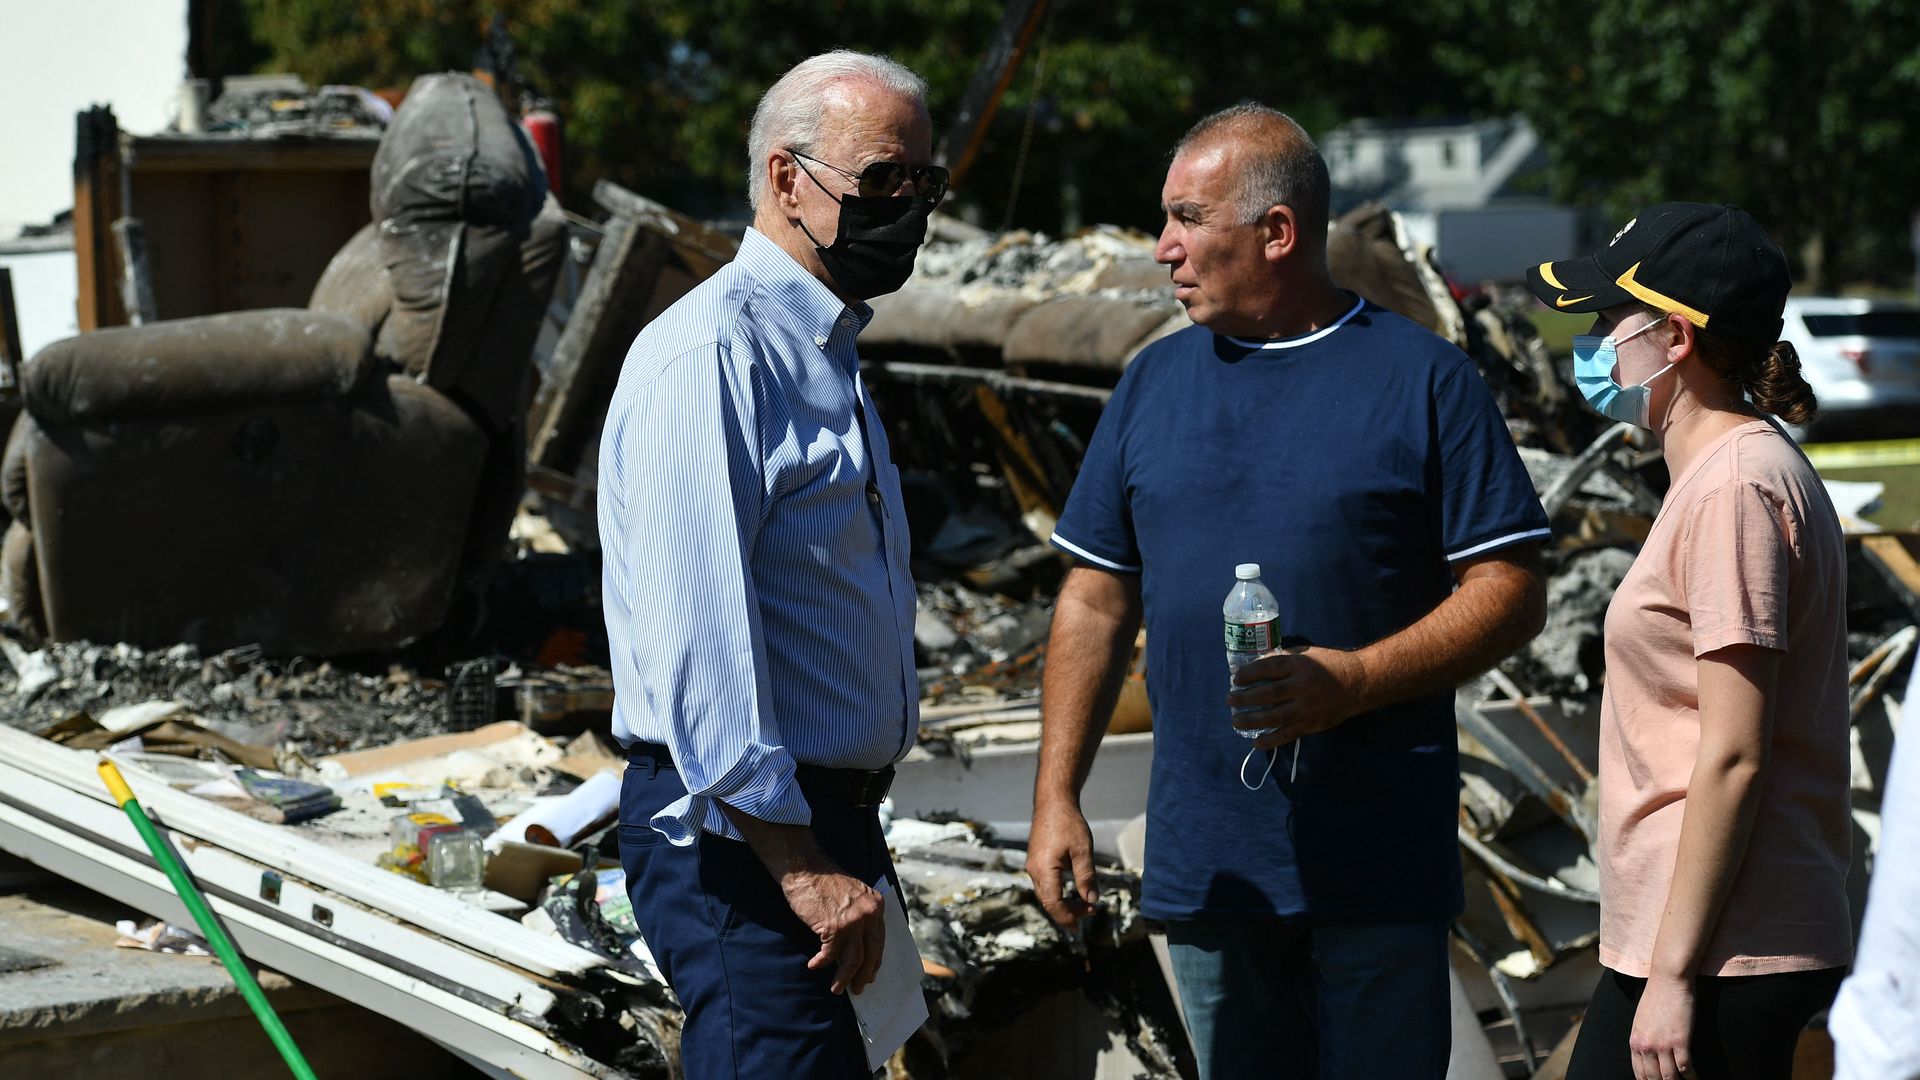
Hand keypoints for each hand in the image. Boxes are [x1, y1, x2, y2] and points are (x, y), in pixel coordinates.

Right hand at [778, 868, 886, 994]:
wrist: (806, 868)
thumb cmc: (825, 882)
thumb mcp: (854, 896)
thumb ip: (861, 916)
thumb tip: (858, 947)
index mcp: (877, 906)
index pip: (880, 941)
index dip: (875, 960)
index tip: (870, 974)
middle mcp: (870, 914)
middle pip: (871, 954)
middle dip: (864, 975)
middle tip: (858, 989)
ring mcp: (853, 922)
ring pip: (854, 960)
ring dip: (844, 978)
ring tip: (836, 989)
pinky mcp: (835, 927)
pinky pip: (830, 954)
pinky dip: (821, 963)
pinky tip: (814, 965)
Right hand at [1025, 799, 1097, 927]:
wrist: (1053, 801)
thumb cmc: (1068, 823)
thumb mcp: (1083, 851)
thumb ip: (1086, 878)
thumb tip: (1091, 901)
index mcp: (1044, 870)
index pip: (1053, 904)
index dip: (1066, 918)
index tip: (1079, 928)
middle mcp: (1034, 871)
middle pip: (1048, 902)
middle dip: (1068, 912)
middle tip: (1090, 912)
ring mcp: (1033, 866)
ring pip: (1046, 894)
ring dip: (1063, 903)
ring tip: (1084, 904)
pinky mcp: (1036, 861)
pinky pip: (1045, 884)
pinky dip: (1058, 893)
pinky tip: (1072, 891)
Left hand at [1228, 645, 1368, 749]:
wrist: (1358, 683)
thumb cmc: (1329, 665)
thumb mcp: (1306, 654)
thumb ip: (1283, 660)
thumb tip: (1255, 666)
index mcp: (1299, 665)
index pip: (1268, 668)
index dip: (1249, 674)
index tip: (1235, 679)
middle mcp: (1302, 686)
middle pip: (1268, 694)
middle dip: (1245, 699)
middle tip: (1230, 701)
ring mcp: (1307, 707)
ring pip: (1275, 716)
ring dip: (1252, 720)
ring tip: (1235, 721)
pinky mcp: (1312, 724)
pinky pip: (1288, 734)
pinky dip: (1271, 740)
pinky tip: (1256, 742)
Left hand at [1628, 973, 1695, 1079]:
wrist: (1668, 979)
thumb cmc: (1656, 997)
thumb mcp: (1641, 1020)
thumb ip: (1643, 1038)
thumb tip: (1649, 1054)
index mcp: (1635, 1041)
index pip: (1640, 1073)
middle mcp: (1645, 1046)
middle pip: (1654, 1078)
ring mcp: (1662, 1045)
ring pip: (1670, 1077)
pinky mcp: (1680, 1041)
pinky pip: (1685, 1068)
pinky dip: (1691, 1077)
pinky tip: (1695, 1078)